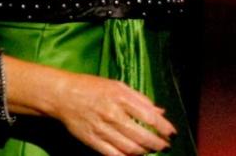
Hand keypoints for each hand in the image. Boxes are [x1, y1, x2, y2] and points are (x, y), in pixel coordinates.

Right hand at [53, 72, 175, 154]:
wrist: (63, 96)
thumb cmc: (92, 87)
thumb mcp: (118, 86)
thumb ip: (140, 99)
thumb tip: (160, 111)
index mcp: (121, 98)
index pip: (150, 117)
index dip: (164, 128)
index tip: (172, 133)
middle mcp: (113, 115)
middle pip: (142, 136)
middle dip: (157, 144)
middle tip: (165, 145)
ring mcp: (102, 130)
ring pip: (130, 149)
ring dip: (144, 152)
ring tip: (151, 150)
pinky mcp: (93, 141)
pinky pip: (114, 155)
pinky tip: (134, 155)